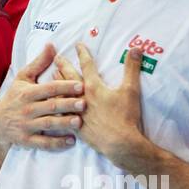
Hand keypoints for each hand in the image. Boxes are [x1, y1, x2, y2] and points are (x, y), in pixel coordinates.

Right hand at [0, 43, 84, 152]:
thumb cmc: (14, 96)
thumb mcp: (23, 77)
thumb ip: (39, 63)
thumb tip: (52, 45)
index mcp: (28, 93)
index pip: (49, 88)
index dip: (64, 86)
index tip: (80, 85)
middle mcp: (27, 109)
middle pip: (50, 106)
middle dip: (67, 104)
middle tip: (84, 103)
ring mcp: (26, 125)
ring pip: (48, 124)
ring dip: (64, 123)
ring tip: (79, 122)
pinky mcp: (26, 140)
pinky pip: (43, 142)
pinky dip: (56, 143)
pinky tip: (71, 141)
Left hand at [53, 45, 145, 163]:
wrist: (119, 143)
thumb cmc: (125, 116)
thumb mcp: (131, 90)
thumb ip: (132, 68)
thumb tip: (136, 48)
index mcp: (94, 87)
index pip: (87, 65)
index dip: (83, 53)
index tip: (77, 45)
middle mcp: (82, 97)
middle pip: (70, 77)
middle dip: (63, 65)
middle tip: (56, 57)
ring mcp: (77, 112)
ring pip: (62, 94)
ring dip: (57, 83)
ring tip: (51, 75)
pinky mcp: (75, 126)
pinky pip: (62, 113)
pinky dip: (57, 106)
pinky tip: (52, 104)